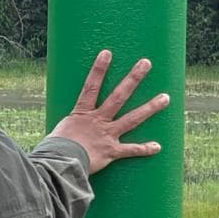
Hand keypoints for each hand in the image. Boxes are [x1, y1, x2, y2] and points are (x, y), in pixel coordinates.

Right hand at [50, 48, 168, 175]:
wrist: (59, 164)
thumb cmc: (53, 149)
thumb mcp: (57, 132)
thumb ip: (66, 128)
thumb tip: (60, 131)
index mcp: (82, 114)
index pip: (91, 87)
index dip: (99, 69)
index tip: (107, 53)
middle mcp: (97, 121)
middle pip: (118, 96)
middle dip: (133, 79)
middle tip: (146, 63)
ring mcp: (106, 135)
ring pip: (132, 119)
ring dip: (150, 108)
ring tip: (165, 97)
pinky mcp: (111, 151)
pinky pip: (131, 150)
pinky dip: (144, 149)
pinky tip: (157, 146)